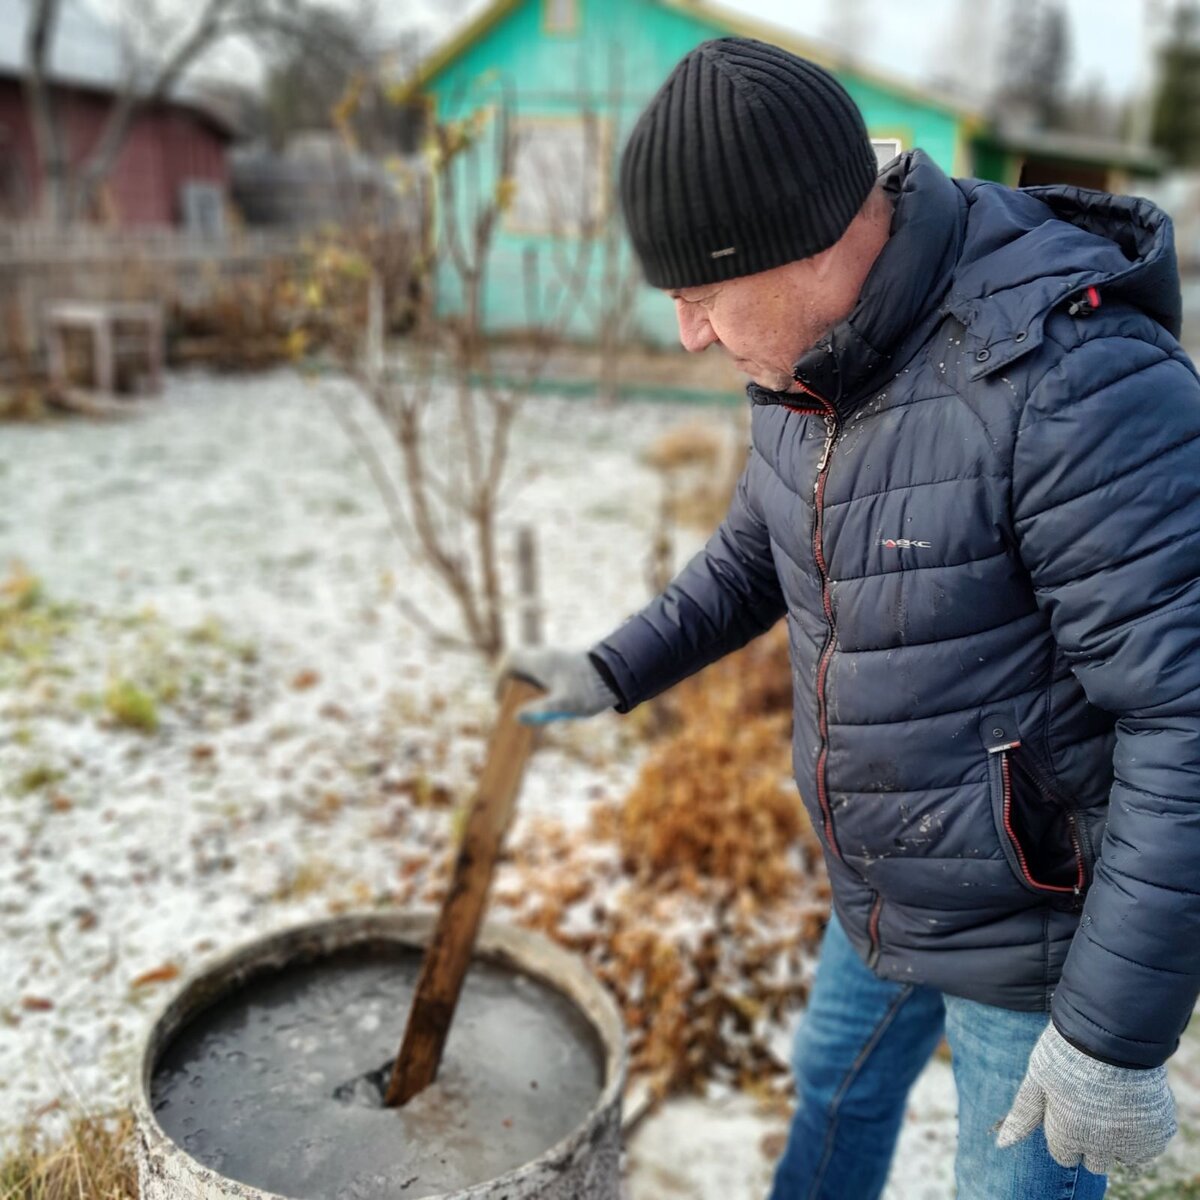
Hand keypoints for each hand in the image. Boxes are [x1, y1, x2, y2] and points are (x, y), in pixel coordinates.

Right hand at [498, 647, 618, 724]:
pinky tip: (552, 704)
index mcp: (541, 661)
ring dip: (530, 686)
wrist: (621, 673)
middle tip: (516, 705)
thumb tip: (516, 717)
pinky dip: (544, 686)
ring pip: (535, 669)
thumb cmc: (591, 688)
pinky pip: (548, 673)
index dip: (501, 676)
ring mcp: (559, 659)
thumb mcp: (565, 704)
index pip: (510, 659)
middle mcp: (548, 656)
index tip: (503, 696)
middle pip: (521, 663)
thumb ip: (541, 710)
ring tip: (534, 708)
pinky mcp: (570, 665)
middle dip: (514, 683)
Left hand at [997, 1023, 1176, 1175]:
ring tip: (1111, 1106)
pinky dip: (1142, 1135)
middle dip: (1090, 1140)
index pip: (1063, 1155)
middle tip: (1091, 1107)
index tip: (1067, 1110)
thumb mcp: (1037, 1079)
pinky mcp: (1157, 1132)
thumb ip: (1024, 1115)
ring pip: (1122, 1158)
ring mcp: (1131, 1142)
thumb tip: (1002, 1144)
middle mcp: (1099, 1147)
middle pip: (1093, 1161)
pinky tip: (1131, 1108)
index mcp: (1066, 1135)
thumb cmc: (1066, 1052)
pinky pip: (1148, 1149)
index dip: (1063, 1132)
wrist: (1113, 1034)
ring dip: (1116, 1141)